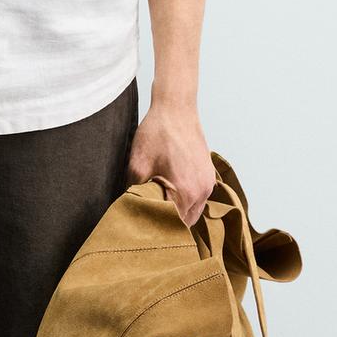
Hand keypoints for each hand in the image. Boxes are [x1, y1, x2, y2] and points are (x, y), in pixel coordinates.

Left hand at [124, 98, 215, 226]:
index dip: (157, 228)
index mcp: (186, 193)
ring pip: (193, 211)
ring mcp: (208, 184)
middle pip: (185, 223)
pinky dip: (186, 200)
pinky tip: (171, 190)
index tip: (144, 227)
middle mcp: (202, 192)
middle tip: (149, 218)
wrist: (176, 107)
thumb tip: (128, 209)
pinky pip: (199, 198)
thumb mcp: (138, 163)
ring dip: (178, 212)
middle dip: (168, 222)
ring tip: (159, 204)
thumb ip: (134, 192)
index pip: (172, 227)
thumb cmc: (157, 132)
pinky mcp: (209, 175)